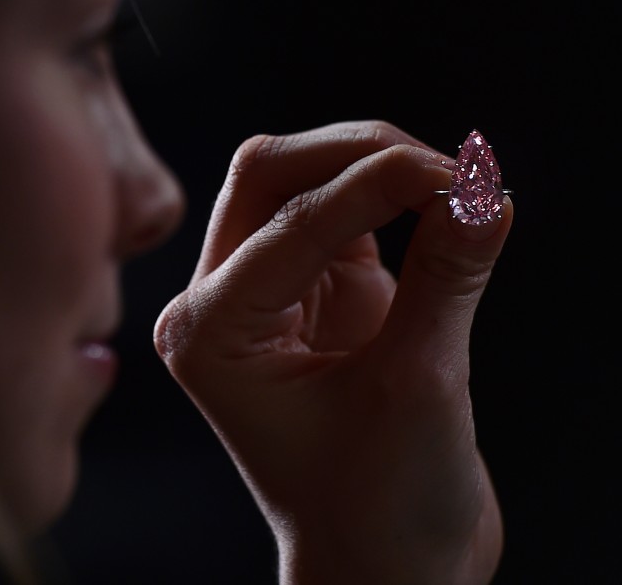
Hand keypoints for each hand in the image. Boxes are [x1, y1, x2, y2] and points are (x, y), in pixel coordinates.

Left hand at [154, 122, 509, 583]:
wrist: (381, 564)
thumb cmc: (378, 506)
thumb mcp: (417, 388)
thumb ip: (447, 279)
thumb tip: (488, 191)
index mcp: (211, 331)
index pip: (288, 220)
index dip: (379, 185)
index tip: (463, 177)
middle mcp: (218, 304)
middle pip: (269, 175)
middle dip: (359, 155)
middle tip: (454, 172)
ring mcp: (260, 293)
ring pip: (298, 182)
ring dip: (374, 169)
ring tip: (458, 187)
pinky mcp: (309, 292)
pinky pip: (339, 215)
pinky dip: (389, 199)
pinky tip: (441, 206)